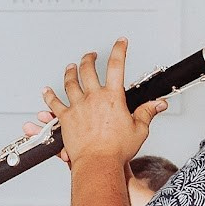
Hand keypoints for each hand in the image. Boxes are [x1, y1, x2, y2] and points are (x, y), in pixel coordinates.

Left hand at [43, 40, 166, 169]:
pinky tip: (46, 91)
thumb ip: (147, 113)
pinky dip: (49, 96)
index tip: (120, 42)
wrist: (98, 163)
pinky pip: (54, 103)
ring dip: (70, 72)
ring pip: (70, 82)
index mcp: (112, 97)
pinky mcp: (65, 118)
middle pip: (88, 69)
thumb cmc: (117, 150)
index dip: (119, 50)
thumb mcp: (139, 130)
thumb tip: (158, 104)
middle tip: (91, 55)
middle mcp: (93, 98)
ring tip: (71, 66)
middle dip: (89, 58)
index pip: (117, 66)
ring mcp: (78, 107)